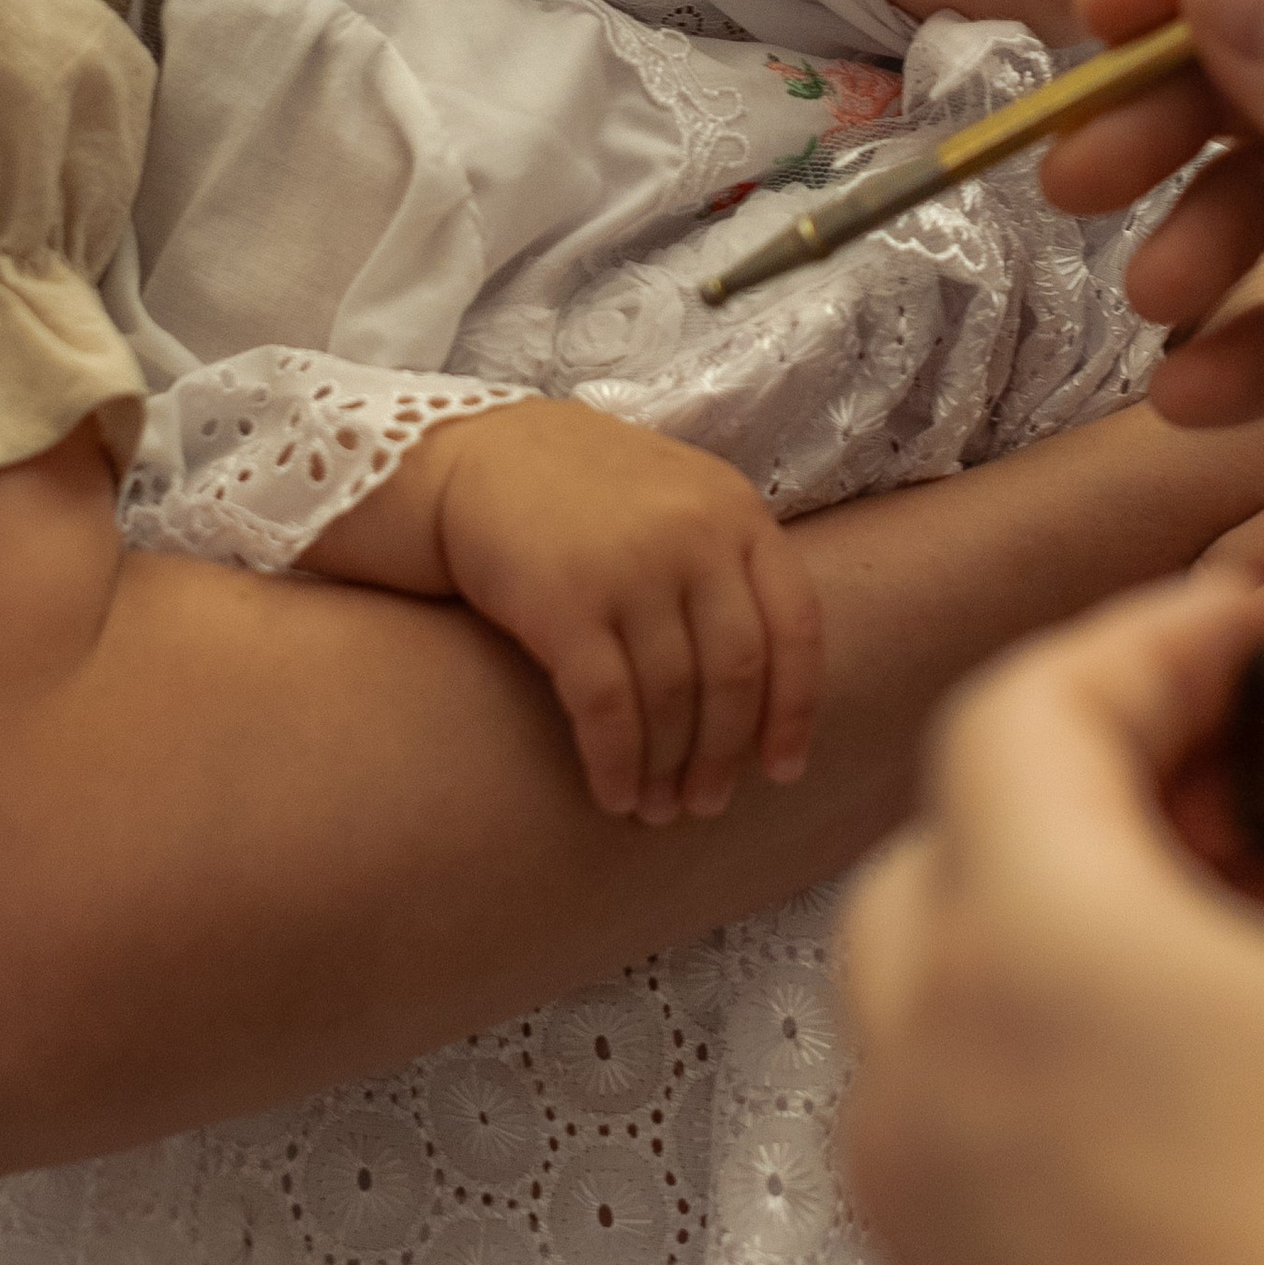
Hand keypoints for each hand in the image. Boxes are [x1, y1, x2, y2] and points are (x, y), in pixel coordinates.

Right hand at [316, 402, 823, 825]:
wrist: (467, 454)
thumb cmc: (578, 492)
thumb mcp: (675, 498)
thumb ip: (725, 565)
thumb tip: (766, 692)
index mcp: (735, 509)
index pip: (796, 625)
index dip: (794, 710)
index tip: (782, 770)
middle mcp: (694, 534)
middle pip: (735, 673)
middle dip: (724, 754)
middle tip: (705, 804)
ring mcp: (631, 566)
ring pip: (673, 699)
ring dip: (668, 770)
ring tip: (658, 810)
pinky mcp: (565, 602)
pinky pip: (608, 708)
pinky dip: (617, 764)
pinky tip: (613, 796)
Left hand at [835, 573, 1263, 1264]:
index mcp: (1024, 961)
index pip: (1026, 713)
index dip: (1153, 645)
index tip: (1256, 636)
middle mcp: (930, 1080)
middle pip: (968, 845)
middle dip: (1120, 794)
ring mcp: (929, 1225)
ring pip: (961, 999)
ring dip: (1102, 936)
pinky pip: (981, 1138)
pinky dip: (1080, 1073)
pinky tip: (1246, 1109)